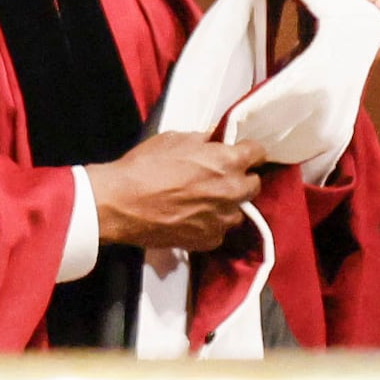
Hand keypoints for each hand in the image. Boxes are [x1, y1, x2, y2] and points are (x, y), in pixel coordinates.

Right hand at [88, 131, 263, 252]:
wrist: (122, 204)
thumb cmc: (145, 166)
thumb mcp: (173, 139)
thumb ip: (201, 141)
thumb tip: (212, 142)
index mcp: (227, 162)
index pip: (258, 153)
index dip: (247, 150)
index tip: (239, 152)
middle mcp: (233, 191)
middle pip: (254, 184)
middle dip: (241, 178)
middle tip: (220, 176)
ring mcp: (223, 219)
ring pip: (237, 210)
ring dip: (226, 204)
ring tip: (203, 201)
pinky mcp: (210, 240)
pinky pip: (219, 229)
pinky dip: (210, 223)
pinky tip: (190, 217)